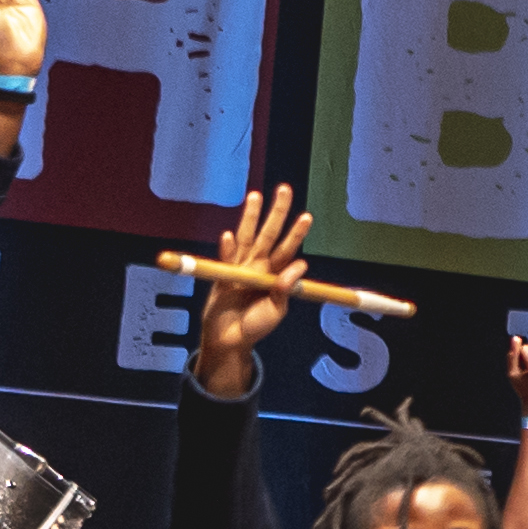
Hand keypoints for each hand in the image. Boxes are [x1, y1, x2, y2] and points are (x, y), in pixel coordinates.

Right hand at [188, 184, 308, 397]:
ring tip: (256, 196)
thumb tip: (300, 265)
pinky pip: (225, 259)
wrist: (227, 339)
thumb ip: (284, 290)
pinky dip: (226, 248)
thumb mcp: (276, 311)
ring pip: (246, 238)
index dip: (296, 232)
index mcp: (276, 275)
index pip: (289, 248)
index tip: (306, 216)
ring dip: (250, 218)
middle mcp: (259, 266)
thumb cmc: (255, 327)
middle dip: (277, 212)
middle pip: (269, 234)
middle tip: (284, 189)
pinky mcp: (221, 275)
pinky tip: (228, 236)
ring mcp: (239, 268)